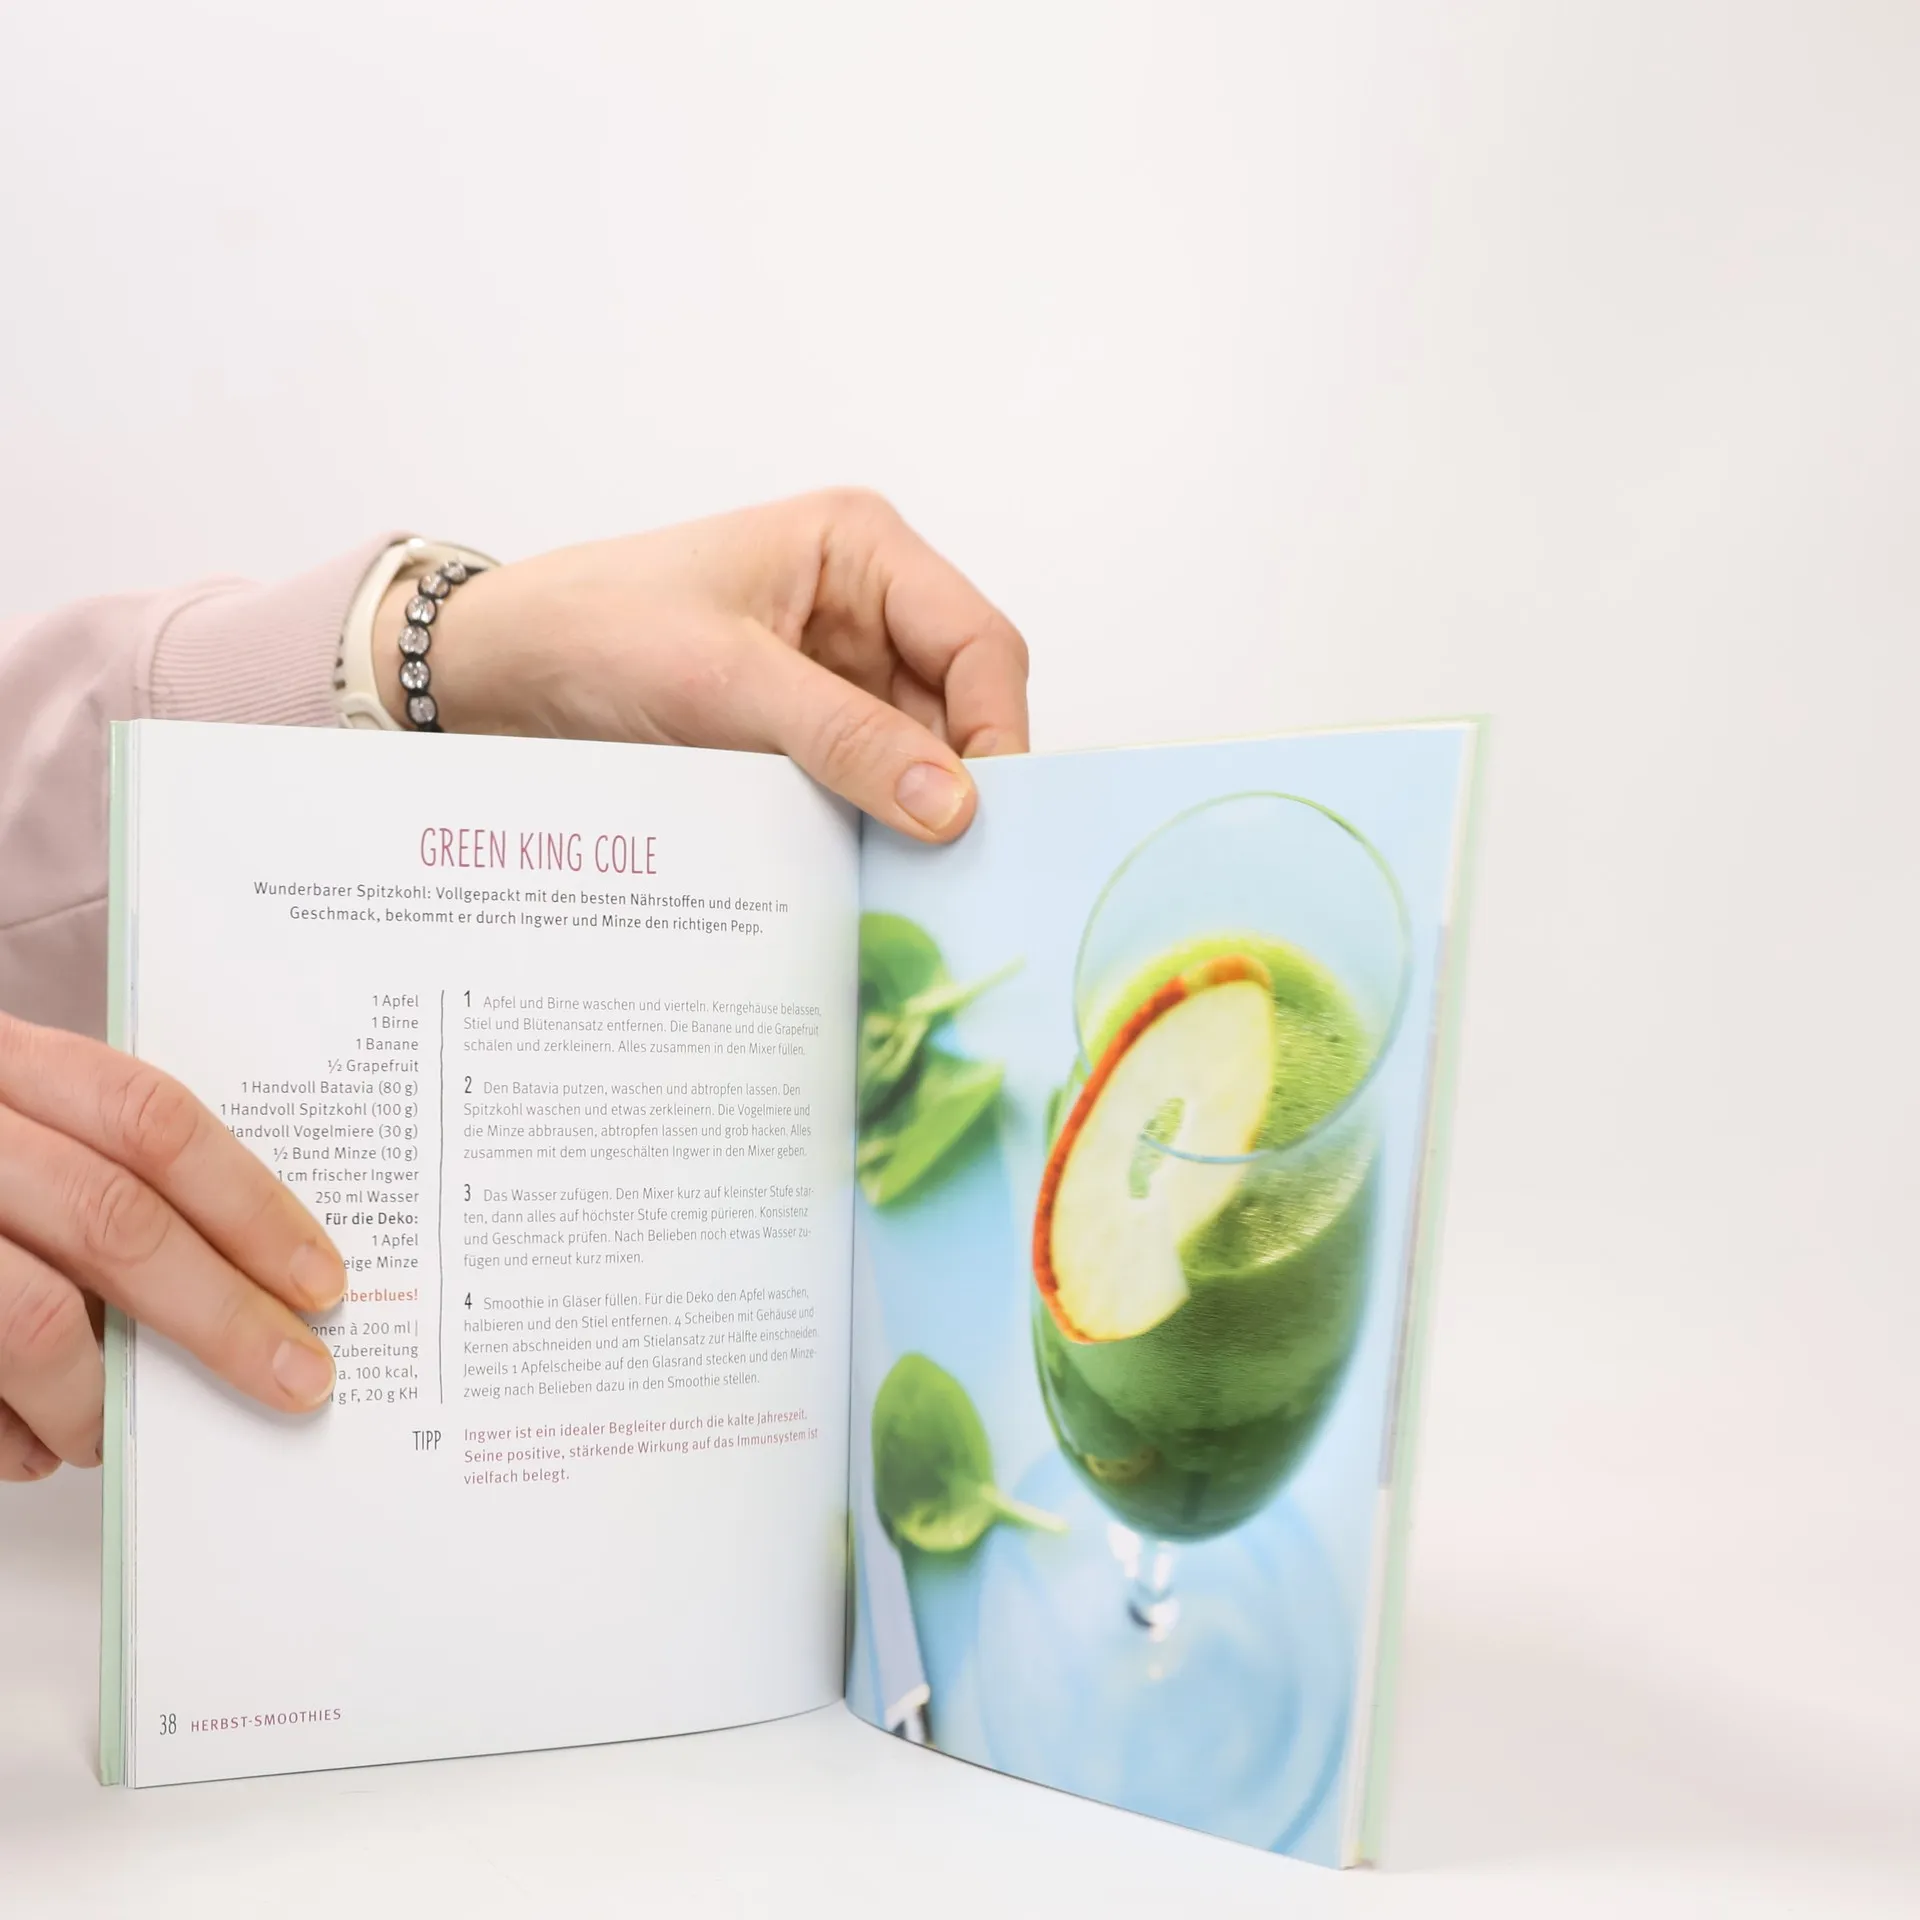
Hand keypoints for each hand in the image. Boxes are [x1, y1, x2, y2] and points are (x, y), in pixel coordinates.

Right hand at [0, 1015, 343, 1480]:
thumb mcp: (11, 1122)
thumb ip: (96, 1167)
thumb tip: (248, 1270)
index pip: (151, 1118)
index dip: (250, 1202)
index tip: (320, 1279)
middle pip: (113, 1220)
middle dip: (219, 1316)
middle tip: (293, 1378)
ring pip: (28, 1320)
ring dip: (98, 1399)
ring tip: (114, 1435)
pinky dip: (7, 1439)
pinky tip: (28, 1447)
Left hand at [373, 490, 1028, 838]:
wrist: (501, 670)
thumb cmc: (599, 631)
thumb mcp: (725, 683)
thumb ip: (845, 739)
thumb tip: (953, 807)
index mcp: (863, 549)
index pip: (979, 643)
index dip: (996, 731)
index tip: (984, 819)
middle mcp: (868, 605)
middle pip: (963, 705)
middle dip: (958, 782)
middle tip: (953, 868)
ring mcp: (842, 670)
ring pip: (923, 754)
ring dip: (913, 812)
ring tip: (905, 878)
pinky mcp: (811, 726)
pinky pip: (872, 781)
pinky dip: (874, 825)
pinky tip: (864, 868)